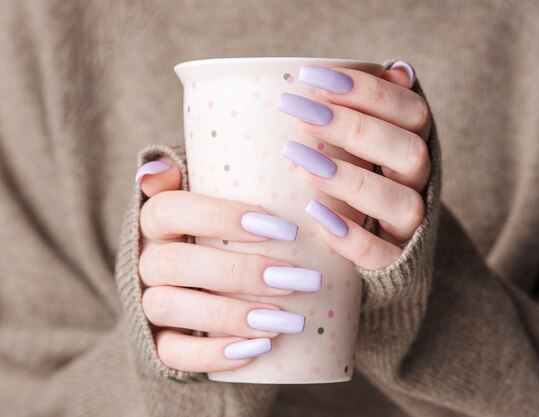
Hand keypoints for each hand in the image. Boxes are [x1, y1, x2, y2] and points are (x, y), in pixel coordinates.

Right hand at [135, 161, 320, 372]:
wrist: (197, 286)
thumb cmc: (218, 233)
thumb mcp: (215, 198)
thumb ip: (207, 177)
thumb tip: (158, 169)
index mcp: (156, 221)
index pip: (171, 209)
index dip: (221, 217)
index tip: (281, 227)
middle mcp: (145, 260)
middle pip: (176, 264)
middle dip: (240, 272)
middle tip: (296, 279)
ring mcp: (147, 302)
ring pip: (170, 307)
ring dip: (229, 315)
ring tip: (283, 321)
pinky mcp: (155, 341)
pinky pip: (171, 353)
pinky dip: (213, 355)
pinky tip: (256, 351)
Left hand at [278, 61, 430, 269]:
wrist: (386, 255)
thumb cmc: (366, 185)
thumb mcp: (370, 149)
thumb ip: (378, 113)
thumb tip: (399, 69)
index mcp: (415, 149)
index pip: (412, 113)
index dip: (370, 92)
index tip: (313, 77)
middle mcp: (420, 186)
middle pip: (409, 152)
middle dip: (355, 128)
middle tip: (298, 112)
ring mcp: (411, 229)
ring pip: (401, 203)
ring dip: (350, 179)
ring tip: (297, 160)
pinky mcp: (395, 265)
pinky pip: (382, 255)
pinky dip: (351, 237)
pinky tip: (315, 215)